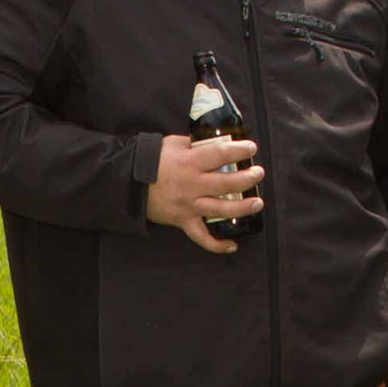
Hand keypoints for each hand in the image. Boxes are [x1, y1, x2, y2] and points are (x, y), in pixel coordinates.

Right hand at [143, 133, 261, 253]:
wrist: (129, 182)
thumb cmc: (151, 160)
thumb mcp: (173, 143)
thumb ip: (194, 143)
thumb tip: (212, 140)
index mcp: (191, 163)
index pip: (221, 154)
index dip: (240, 150)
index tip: (251, 148)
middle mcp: (193, 185)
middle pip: (227, 183)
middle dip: (248, 178)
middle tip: (258, 173)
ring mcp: (189, 205)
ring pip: (221, 210)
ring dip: (242, 207)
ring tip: (257, 203)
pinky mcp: (183, 221)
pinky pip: (201, 237)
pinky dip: (217, 245)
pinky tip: (232, 246)